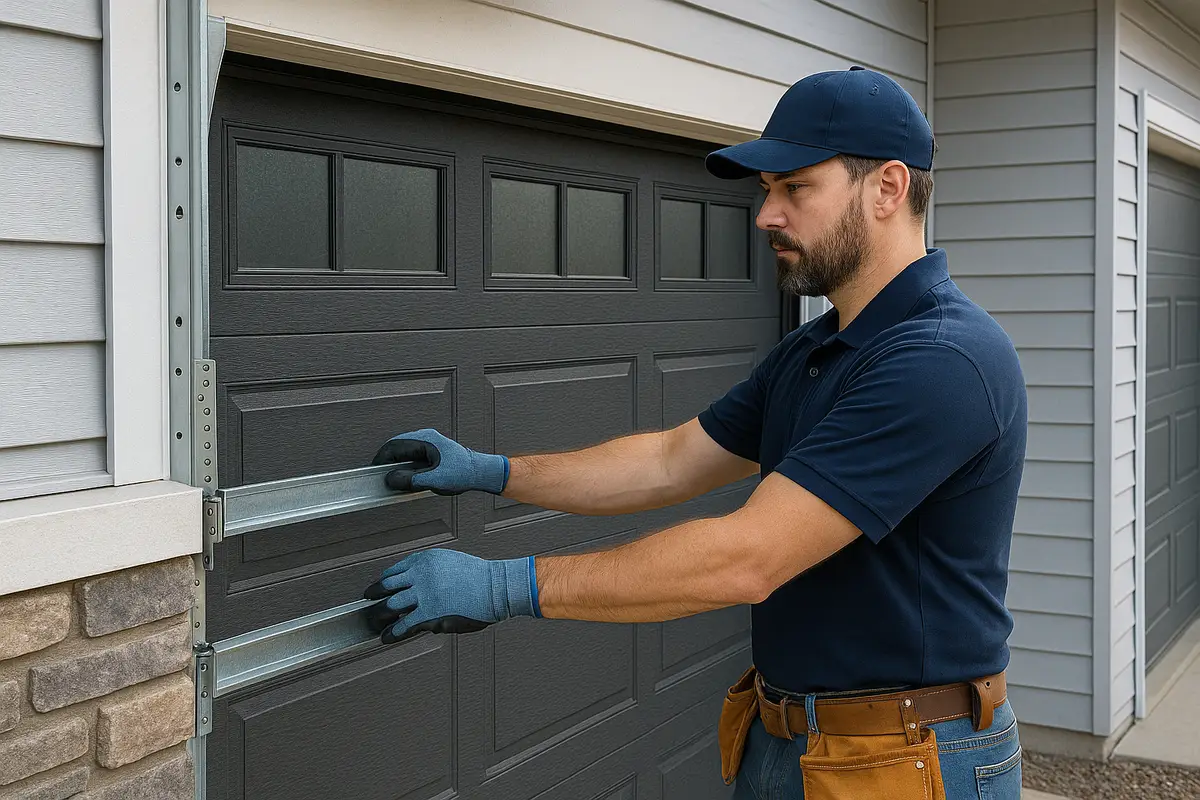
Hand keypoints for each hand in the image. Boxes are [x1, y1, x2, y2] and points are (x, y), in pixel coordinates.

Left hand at [363, 549, 541, 643]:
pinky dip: (392, 632)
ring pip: (390, 605)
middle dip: (375, 595)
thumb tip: (419, 591)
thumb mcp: (451, 564)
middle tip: (369, 601)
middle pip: (387, 586)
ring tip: (374, 622)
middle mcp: (420, 573)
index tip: (379, 587)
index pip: (395, 570)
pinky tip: (387, 637)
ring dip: (379, 615)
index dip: (384, 581)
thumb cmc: (480, 578)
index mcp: (425, 559)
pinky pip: (403, 624)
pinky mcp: (428, 613)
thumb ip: (431, 575)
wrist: (496, 587)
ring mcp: (422, 593)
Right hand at [372, 428, 508, 494]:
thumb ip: (411, 480)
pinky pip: (411, 455)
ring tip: (392, 478)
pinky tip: (405, 476)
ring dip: (396, 464)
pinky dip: (404, 465)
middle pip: (397, 447)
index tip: (374, 471)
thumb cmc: (464, 473)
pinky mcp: (431, 450)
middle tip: (381, 476)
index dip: (381, 459)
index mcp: (425, 440)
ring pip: (403, 451)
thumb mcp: (435, 480)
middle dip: (387, 462)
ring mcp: (429, 443)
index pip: (394, 446)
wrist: (480, 472)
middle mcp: (426, 438)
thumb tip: (391, 479)